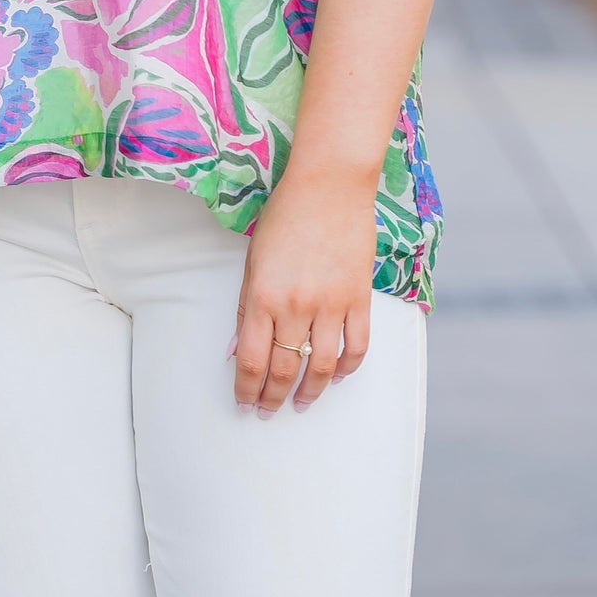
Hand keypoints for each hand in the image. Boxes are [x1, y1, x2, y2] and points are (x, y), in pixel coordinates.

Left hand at [230, 168, 378, 416]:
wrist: (329, 184)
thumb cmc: (284, 215)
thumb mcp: (253, 259)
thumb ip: (246, 306)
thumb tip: (236, 351)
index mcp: (263, 295)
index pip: (252, 360)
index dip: (246, 389)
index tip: (244, 403)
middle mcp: (296, 306)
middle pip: (284, 370)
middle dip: (273, 398)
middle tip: (268, 412)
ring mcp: (331, 304)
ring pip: (322, 367)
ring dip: (310, 392)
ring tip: (301, 403)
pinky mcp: (359, 298)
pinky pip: (357, 347)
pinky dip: (348, 368)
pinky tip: (338, 377)